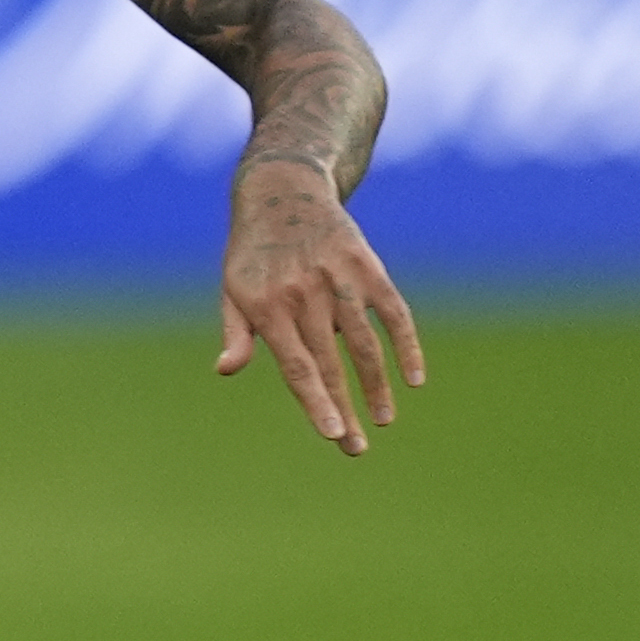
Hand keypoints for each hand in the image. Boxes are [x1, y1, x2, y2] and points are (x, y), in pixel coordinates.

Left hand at [217, 158, 423, 455]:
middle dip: (345, 410)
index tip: (333, 434)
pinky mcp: (367, 267)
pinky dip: (407, 345)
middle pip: (330, 364)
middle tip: (355, 448)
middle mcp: (304, 294)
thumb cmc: (252, 254)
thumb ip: (236, 333)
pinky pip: (393, 312)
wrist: (282, 192)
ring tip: (383, 419)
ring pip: (365, 344)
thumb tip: (225, 370)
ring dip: (378, 386)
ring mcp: (339, 279)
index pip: (296, 367)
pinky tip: (414, 378)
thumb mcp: (233, 290)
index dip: (316, 403)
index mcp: (267, 306)